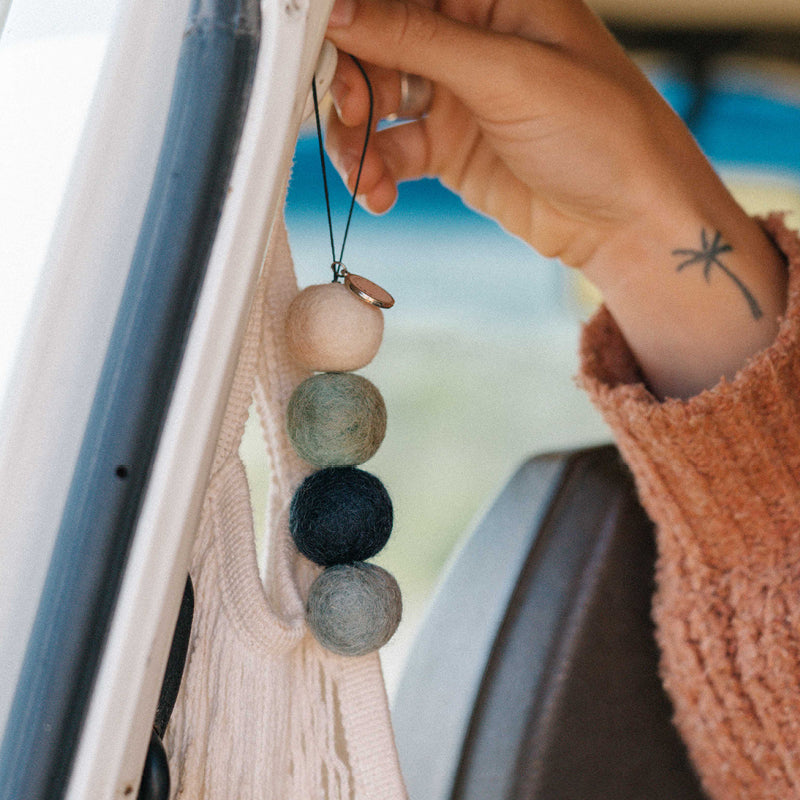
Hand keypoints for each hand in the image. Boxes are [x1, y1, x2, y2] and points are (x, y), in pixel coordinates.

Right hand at [325, 0, 712, 266]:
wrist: (627, 222)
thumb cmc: (605, 132)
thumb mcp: (509, 74)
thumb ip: (420, 40)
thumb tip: (343, 13)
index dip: (355, 12)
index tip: (318, 37)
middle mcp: (468, 38)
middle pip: (376, 40)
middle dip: (352, 77)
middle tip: (351, 110)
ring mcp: (455, 95)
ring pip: (374, 100)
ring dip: (357, 137)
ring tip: (365, 172)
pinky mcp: (448, 147)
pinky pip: (390, 151)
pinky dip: (376, 172)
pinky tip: (381, 193)